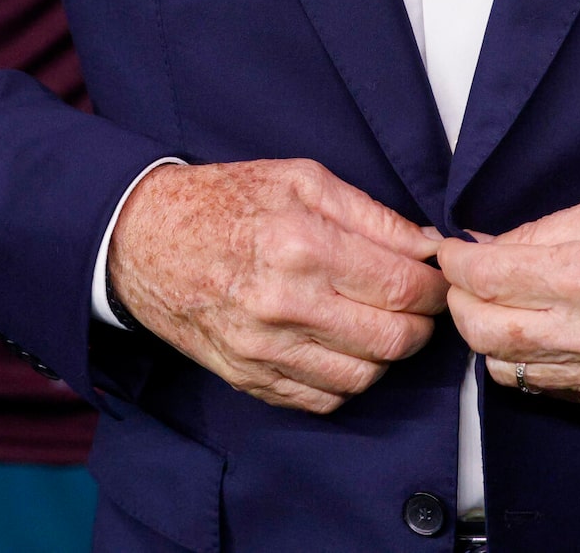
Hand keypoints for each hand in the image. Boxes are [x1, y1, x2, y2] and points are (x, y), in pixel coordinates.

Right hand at [109, 159, 446, 413]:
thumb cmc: (224, 201)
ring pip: (365, 377)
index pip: (401, 287)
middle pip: (392, 340)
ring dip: (387, 355)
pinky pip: (324, 400)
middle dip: (421, 324)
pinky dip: (348, 379)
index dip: (434, 287)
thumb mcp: (300, 180)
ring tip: (380, 323)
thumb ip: (371, 215)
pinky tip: (343, 347)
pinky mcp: (250, 378)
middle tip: (418, 305)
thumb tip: (428, 247)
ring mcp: (265, 349)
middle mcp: (286, 304)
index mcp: (303, 246)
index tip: (437, 278)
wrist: (142, 240)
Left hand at [438, 189, 579, 409]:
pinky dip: (522, 362)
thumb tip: (483, 245)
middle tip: (465, 278)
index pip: (491, 280)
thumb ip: (540, 231)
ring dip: (486, 336)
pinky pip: (543, 389)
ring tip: (496, 304)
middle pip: (485, 333)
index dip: (457, 263)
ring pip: (505, 370)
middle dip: (460, 302)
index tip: (451, 250)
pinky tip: (532, 330)